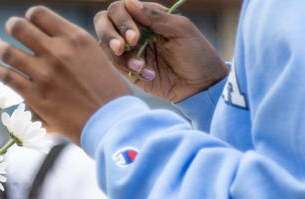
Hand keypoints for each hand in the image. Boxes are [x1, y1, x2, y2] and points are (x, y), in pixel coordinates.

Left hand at [0, 6, 132, 144]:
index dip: (29, 17)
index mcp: (74, 37)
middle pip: (20, 27)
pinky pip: (7, 77)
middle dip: (11, 26)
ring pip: (8, 51)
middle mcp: (57, 51)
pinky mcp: (35, 96)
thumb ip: (73, 50)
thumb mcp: (96, 58)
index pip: (40, 15)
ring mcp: (44, 73)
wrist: (111, 121)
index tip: (27, 23)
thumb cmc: (109, 93)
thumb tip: (55, 46)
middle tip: (7, 29)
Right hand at [95, 0, 227, 102]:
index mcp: (147, 16)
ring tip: (141, 67)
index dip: (122, 20)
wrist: (200, 85)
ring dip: (121, 57)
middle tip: (122, 48)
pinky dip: (128, 70)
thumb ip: (154, 16)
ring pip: (107, 46)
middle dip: (110, 35)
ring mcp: (130, 50)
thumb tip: (129, 3)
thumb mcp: (180, 30)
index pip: (120, 8)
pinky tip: (148, 74)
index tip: (135, 37)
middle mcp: (135, 30)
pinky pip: (116, 66)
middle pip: (104, 22)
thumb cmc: (195, 52)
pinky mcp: (128, 70)